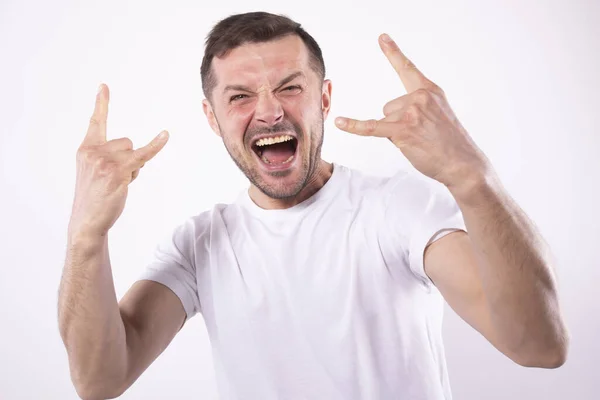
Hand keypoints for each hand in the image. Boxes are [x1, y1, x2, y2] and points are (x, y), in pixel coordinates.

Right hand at [68, 84, 168, 238]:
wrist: (87, 221)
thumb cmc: (94, 199)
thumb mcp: (94, 173)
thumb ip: (108, 157)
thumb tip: (136, 153)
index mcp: (85, 149)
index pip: (95, 122)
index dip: (101, 103)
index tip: (104, 86)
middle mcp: (93, 151)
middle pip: (126, 141)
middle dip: (127, 159)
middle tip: (113, 180)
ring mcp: (106, 160)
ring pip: (134, 151)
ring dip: (133, 167)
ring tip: (117, 184)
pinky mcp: (119, 170)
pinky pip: (143, 154)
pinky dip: (156, 145)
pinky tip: (165, 135)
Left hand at [335, 33, 490, 188]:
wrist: (462, 162)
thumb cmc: (450, 143)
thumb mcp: (438, 115)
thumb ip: (417, 107)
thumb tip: (392, 116)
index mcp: (430, 90)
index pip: (407, 69)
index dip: (393, 53)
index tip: (382, 37)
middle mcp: (420, 97)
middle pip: (389, 107)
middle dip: (398, 124)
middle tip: (421, 135)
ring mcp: (411, 112)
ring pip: (385, 120)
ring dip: (396, 134)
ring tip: (418, 142)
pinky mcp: (402, 130)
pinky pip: (372, 127)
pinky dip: (355, 126)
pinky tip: (341, 123)